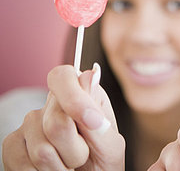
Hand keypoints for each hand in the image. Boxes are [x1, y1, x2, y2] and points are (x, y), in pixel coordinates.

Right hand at [2, 64, 124, 170]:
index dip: (74, 99)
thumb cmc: (101, 164)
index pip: (62, 77)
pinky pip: (23, 164)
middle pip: (56, 122)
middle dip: (76, 149)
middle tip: (84, 156)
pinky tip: (52, 170)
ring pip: (41, 150)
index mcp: (80, 94)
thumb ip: (99, 115)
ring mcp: (29, 124)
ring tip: (69, 166)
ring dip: (61, 167)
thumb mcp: (110, 144)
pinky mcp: (13, 145)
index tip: (93, 123)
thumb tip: (91, 74)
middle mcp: (51, 104)